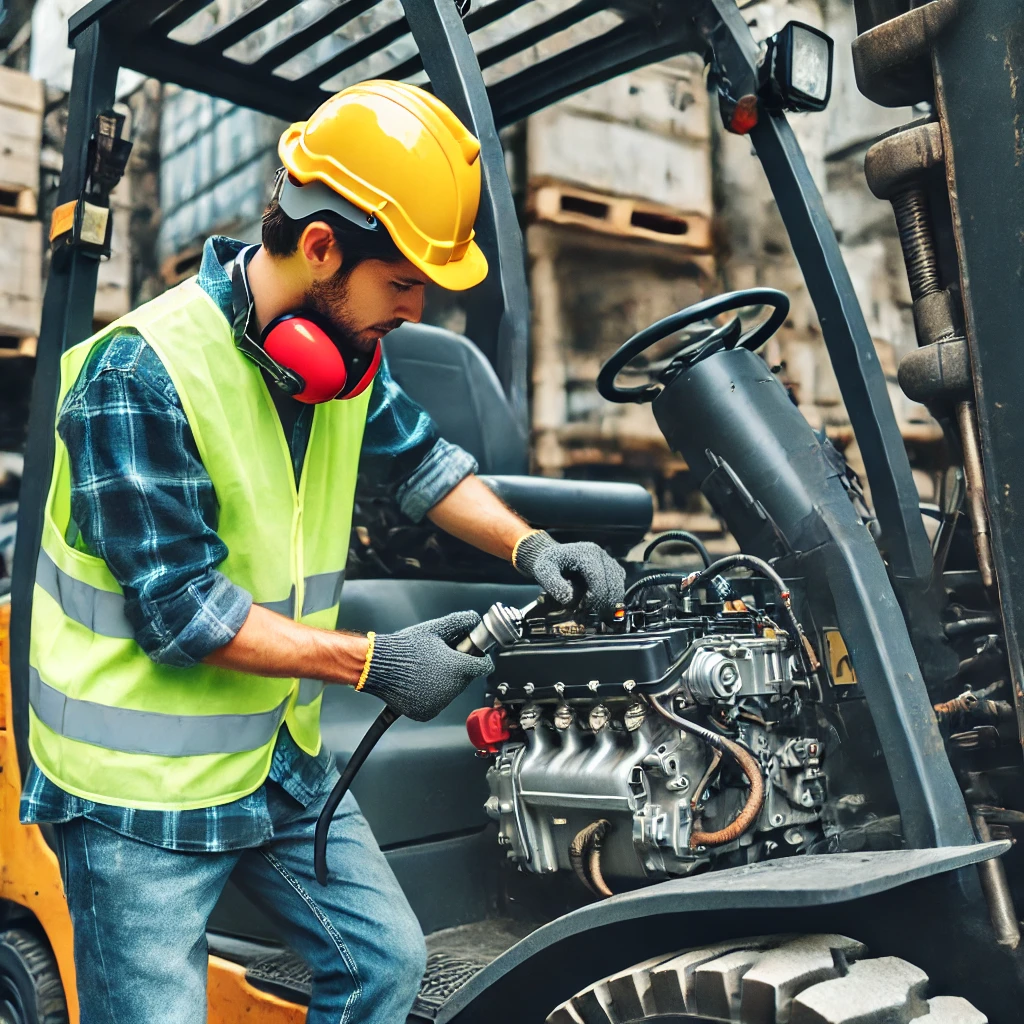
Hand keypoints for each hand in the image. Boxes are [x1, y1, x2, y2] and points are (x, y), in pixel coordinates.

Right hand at [359, 611, 493, 721]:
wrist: (378, 665)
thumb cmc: (405, 647)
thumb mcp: (435, 628)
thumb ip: (460, 622)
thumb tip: (474, 619)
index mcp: (458, 667)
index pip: (484, 666)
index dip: (481, 659)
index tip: (476, 656)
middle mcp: (451, 688)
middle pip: (466, 679)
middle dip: (458, 669)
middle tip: (441, 658)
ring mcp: (439, 703)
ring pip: (451, 691)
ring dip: (444, 682)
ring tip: (426, 669)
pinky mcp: (426, 712)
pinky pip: (436, 703)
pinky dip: (431, 695)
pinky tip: (419, 682)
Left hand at [513, 531, 624, 615]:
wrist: (552, 555)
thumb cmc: (548, 563)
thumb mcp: (544, 572)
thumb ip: (555, 586)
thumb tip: (571, 599)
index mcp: (586, 554)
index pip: (598, 579)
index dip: (596, 598)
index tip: (586, 610)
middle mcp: (600, 554)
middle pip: (613, 582)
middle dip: (605, 602)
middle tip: (595, 616)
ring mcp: (607, 559)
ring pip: (618, 582)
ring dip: (611, 599)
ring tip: (598, 611)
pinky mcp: (610, 566)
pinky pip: (618, 581)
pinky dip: (613, 593)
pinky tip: (602, 602)